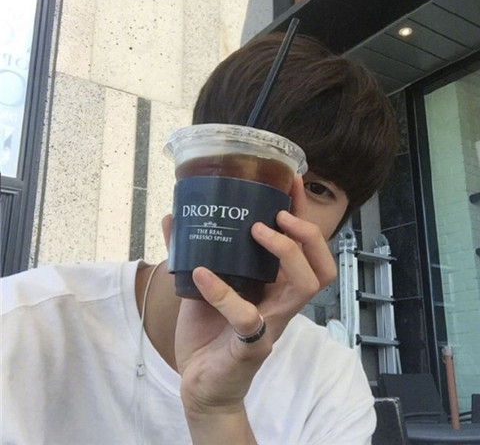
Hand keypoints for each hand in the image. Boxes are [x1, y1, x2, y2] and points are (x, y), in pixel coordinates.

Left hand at [162, 174, 336, 438]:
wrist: (200, 385)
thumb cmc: (207, 333)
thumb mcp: (201, 283)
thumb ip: (192, 252)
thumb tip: (172, 215)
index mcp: (274, 287)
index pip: (304, 248)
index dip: (302, 215)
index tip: (289, 182)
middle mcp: (281, 303)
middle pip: (322, 266)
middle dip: (306, 234)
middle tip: (278, 214)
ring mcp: (271, 325)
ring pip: (305, 287)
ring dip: (285, 253)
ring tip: (258, 231)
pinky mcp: (251, 347)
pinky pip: (247, 317)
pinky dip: (224, 293)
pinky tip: (202, 274)